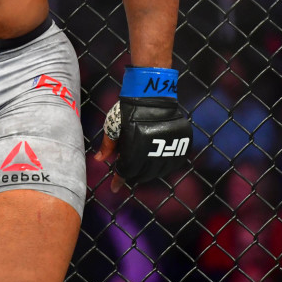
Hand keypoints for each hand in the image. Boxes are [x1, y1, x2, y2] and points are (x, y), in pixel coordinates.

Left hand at [94, 66, 191, 190]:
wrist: (153, 94)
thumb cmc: (129, 108)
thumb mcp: (113, 125)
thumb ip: (108, 145)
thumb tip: (98, 160)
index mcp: (136, 147)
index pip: (126, 170)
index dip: (119, 180)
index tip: (114, 187)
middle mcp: (155, 150)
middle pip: (142, 174)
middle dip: (132, 174)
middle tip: (127, 171)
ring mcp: (171, 148)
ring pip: (158, 171)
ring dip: (147, 172)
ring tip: (140, 166)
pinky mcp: (183, 144)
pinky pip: (172, 164)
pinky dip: (162, 166)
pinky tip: (154, 162)